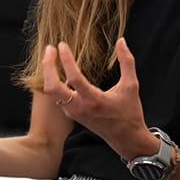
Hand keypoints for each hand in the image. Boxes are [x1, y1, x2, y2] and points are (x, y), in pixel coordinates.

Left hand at [41, 37, 153, 158]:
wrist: (126, 139)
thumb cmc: (129, 112)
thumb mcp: (131, 85)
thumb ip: (127, 61)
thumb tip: (122, 41)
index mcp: (94, 100)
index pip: (73, 78)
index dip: (66, 60)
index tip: (62, 45)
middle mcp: (80, 107)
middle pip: (52, 87)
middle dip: (48, 67)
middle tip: (50, 49)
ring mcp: (73, 112)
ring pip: (52, 93)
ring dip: (48, 73)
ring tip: (51, 55)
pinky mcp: (72, 114)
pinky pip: (56, 97)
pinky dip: (53, 81)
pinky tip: (57, 70)